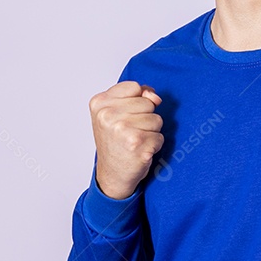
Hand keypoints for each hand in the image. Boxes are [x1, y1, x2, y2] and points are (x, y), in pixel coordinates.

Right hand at [89, 81, 163, 199]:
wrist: (112, 174)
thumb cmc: (115, 142)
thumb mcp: (117, 112)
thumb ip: (137, 96)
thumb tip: (155, 97)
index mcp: (100, 103)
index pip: (134, 87)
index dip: (137, 101)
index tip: (125, 115)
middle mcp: (108, 115)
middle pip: (148, 103)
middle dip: (145, 117)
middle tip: (129, 132)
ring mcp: (122, 130)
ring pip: (157, 119)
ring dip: (150, 132)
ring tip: (134, 141)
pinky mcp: (137, 145)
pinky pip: (160, 137)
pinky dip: (154, 145)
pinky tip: (140, 151)